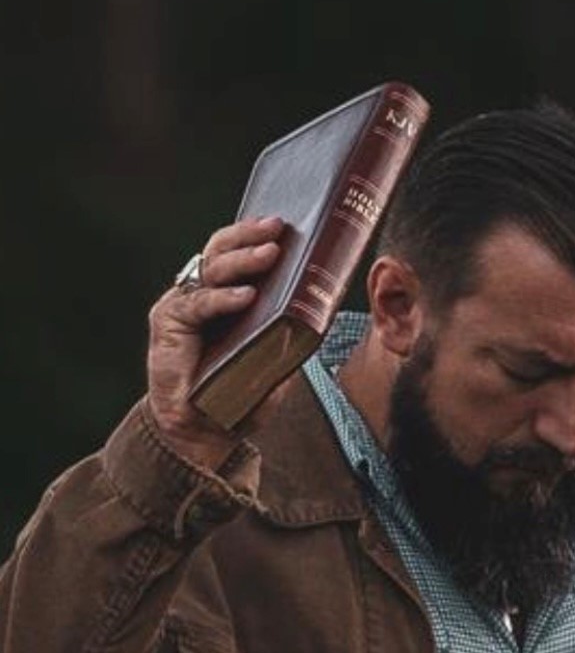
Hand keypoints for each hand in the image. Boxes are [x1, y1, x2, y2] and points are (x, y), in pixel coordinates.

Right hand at [147, 217, 283, 470]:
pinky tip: (246, 297)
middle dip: (250, 236)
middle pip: (221, 251)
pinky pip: (198, 304)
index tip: (283, 222)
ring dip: (242, 259)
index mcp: (224, 295)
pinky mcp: (169, 324)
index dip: (255, 235)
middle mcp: (200, 293)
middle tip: (278, 229)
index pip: (236, 253)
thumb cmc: (240, 391)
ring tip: (270, 255)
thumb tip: (327, 308)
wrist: (205, 429)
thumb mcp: (275, 356)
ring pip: (211, 270)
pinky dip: (222, 299)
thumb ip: (291, 331)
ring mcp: (182, 305)